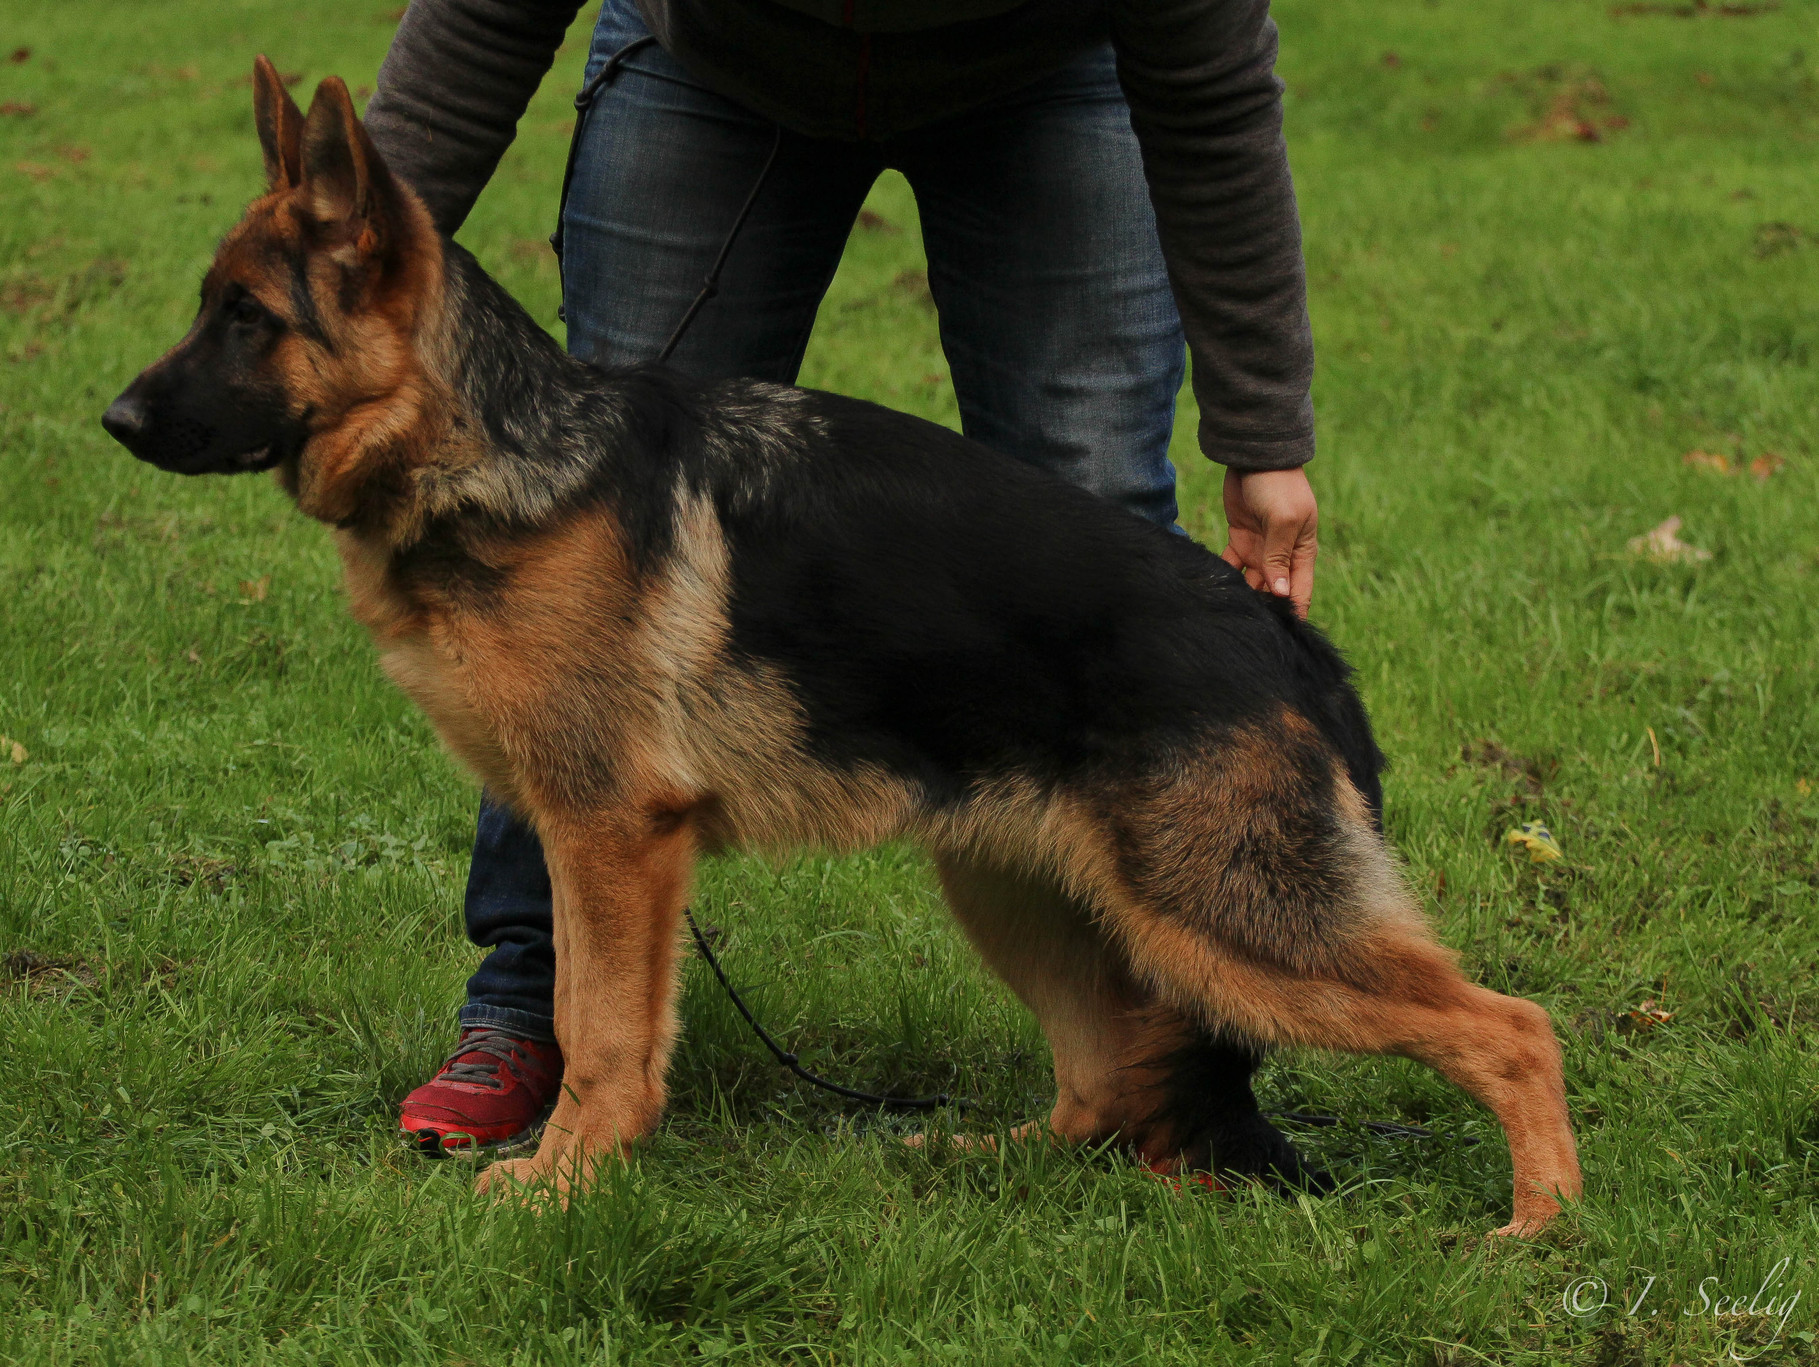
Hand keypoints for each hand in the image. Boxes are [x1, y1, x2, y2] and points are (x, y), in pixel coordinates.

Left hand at [1219, 466, 1317, 618]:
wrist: (1255, 457)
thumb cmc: (1278, 486)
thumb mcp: (1283, 520)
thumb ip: (1279, 557)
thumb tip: (1280, 592)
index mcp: (1301, 552)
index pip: (1300, 591)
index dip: (1293, 613)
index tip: (1281, 635)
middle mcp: (1282, 556)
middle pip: (1273, 592)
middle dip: (1263, 609)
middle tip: (1248, 629)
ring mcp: (1260, 549)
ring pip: (1251, 583)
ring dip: (1243, 597)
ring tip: (1230, 614)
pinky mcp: (1239, 540)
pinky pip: (1231, 566)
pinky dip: (1224, 577)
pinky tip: (1214, 590)